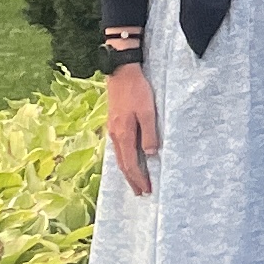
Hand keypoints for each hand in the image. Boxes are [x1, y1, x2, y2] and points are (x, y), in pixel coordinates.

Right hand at [104, 65, 160, 195]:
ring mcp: (112, 129)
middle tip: (141, 192)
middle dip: (132, 179)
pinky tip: (127, 159)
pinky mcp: (113, 123)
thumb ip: (149, 134)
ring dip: (127, 170)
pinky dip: (123, 159)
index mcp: (124, 134)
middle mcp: (115, 135)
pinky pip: (117, 148)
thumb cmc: (136, 90)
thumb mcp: (148, 112)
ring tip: (134, 180)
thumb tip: (150, 154)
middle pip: (122, 164)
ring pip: (119, 157)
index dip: (139, 178)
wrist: (121, 72)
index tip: (147, 189)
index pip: (131, 164)